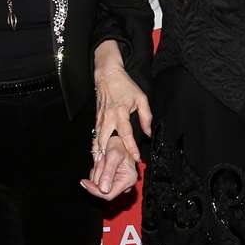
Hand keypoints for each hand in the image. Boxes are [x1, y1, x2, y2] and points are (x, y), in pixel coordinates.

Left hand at [82, 141, 138, 200]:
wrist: (118, 139)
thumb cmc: (119, 144)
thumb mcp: (113, 155)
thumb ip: (108, 173)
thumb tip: (104, 190)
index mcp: (129, 179)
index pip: (108, 195)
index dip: (95, 190)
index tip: (84, 182)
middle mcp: (125, 184)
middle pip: (102, 190)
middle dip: (97, 175)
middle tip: (100, 160)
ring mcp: (119, 183)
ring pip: (99, 185)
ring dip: (97, 172)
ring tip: (102, 159)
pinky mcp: (113, 180)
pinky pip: (99, 181)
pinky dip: (97, 172)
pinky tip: (101, 162)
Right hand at [93, 44, 151, 163]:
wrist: (107, 75)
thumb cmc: (125, 86)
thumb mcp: (141, 98)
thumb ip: (146, 116)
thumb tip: (149, 132)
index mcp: (120, 113)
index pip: (126, 134)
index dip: (132, 148)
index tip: (136, 158)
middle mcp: (108, 118)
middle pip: (106, 141)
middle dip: (108, 156)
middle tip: (110, 169)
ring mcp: (100, 119)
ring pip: (97, 141)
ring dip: (98, 155)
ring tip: (99, 169)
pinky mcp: (96, 120)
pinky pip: (95, 136)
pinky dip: (94, 147)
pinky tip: (95, 157)